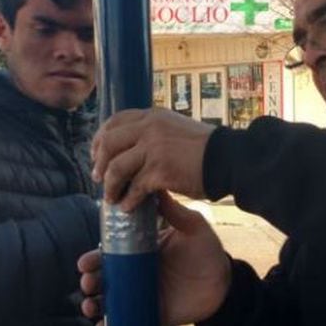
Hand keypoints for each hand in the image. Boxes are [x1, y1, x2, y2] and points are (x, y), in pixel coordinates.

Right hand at [79, 191, 231, 325]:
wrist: (223, 285)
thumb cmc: (207, 253)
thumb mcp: (193, 228)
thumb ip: (175, 212)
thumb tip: (156, 189)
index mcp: (141, 251)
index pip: (112, 253)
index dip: (95, 258)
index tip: (85, 262)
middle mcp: (136, 273)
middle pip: (105, 277)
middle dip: (91, 280)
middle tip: (88, 282)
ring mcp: (141, 294)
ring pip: (109, 300)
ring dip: (93, 303)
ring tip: (90, 305)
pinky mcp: (149, 314)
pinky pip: (125, 320)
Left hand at [91, 108, 214, 211]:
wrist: (228, 159)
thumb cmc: (207, 149)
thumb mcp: (176, 129)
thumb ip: (154, 134)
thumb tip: (133, 149)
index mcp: (153, 116)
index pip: (115, 121)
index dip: (100, 139)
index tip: (97, 156)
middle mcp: (150, 128)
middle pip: (109, 144)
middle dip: (100, 164)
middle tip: (98, 179)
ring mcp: (153, 148)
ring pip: (117, 168)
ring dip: (110, 186)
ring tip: (111, 198)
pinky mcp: (159, 171)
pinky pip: (134, 188)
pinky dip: (128, 200)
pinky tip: (128, 208)